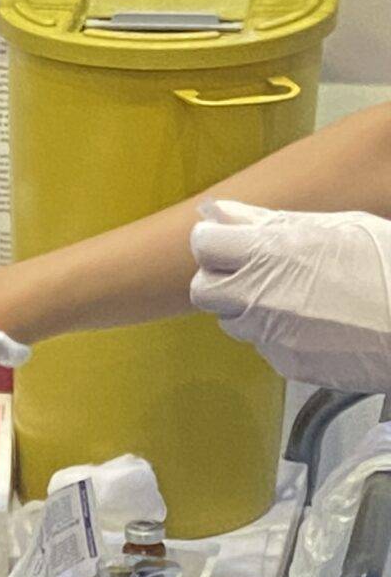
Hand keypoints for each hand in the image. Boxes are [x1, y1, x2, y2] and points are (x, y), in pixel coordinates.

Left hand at [191, 198, 390, 394]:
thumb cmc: (384, 263)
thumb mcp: (335, 226)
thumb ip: (269, 223)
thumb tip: (220, 213)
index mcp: (270, 253)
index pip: (205, 245)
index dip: (215, 241)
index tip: (228, 239)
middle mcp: (259, 296)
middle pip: (204, 289)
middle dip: (219, 278)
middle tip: (250, 269)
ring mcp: (269, 334)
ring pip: (232, 320)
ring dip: (248, 306)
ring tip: (291, 294)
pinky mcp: (285, 363)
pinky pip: (264, 344)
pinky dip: (278, 332)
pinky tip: (313, 320)